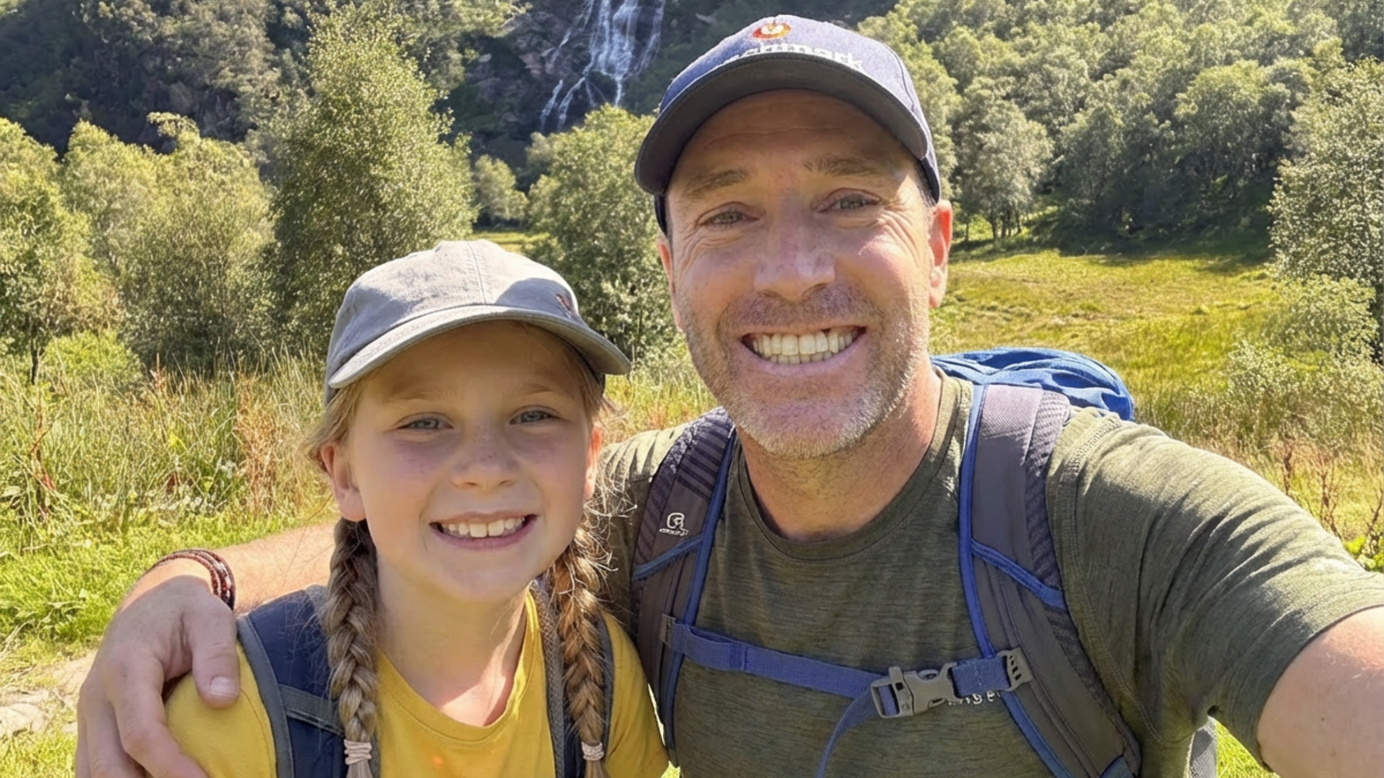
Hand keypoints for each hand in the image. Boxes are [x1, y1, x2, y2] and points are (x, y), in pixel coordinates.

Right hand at [75, 561, 240, 777]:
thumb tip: (221, 700)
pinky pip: (95, 767)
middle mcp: (96, 697)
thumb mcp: (211, 617)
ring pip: (94, 772)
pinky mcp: (93, 727)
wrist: (151, 601)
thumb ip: (217, 654)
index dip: (169, 766)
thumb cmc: (187, 610)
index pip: (141, 733)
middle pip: (108, 765)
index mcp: (125, 670)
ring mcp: (90, 715)